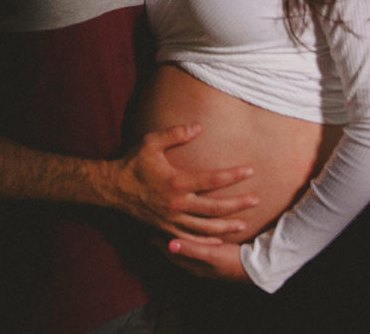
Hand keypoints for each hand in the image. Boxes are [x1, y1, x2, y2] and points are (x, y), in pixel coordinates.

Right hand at [107, 123, 258, 241]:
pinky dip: (206, 242)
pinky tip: (219, 241)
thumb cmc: (133, 162)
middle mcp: (177, 203)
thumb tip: (198, 127)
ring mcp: (171, 219)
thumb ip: (175, 133)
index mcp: (176, 182)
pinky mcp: (165, 229)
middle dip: (237, 204)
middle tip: (256, 200)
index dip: (233, 175)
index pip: (212, 179)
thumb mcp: (151, 142)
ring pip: (205, 228)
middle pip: (214, 208)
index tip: (250, 170)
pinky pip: (189, 239)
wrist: (112, 188)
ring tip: (244, 224)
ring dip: (226, 226)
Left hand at [159, 238, 252, 283]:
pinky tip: (192, 236)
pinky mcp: (213, 259)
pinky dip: (189, 243)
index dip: (160, 242)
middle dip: (165, 242)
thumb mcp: (211, 254)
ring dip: (177, 242)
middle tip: (156, 228)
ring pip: (185, 252)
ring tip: (171, 231)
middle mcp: (196, 266)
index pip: (170, 253)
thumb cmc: (232, 261)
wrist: (254, 268)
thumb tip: (170, 244)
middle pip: (175, 253)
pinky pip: (195, 250)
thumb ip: (191, 249)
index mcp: (193, 265)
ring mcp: (204, 263)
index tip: (150, 231)